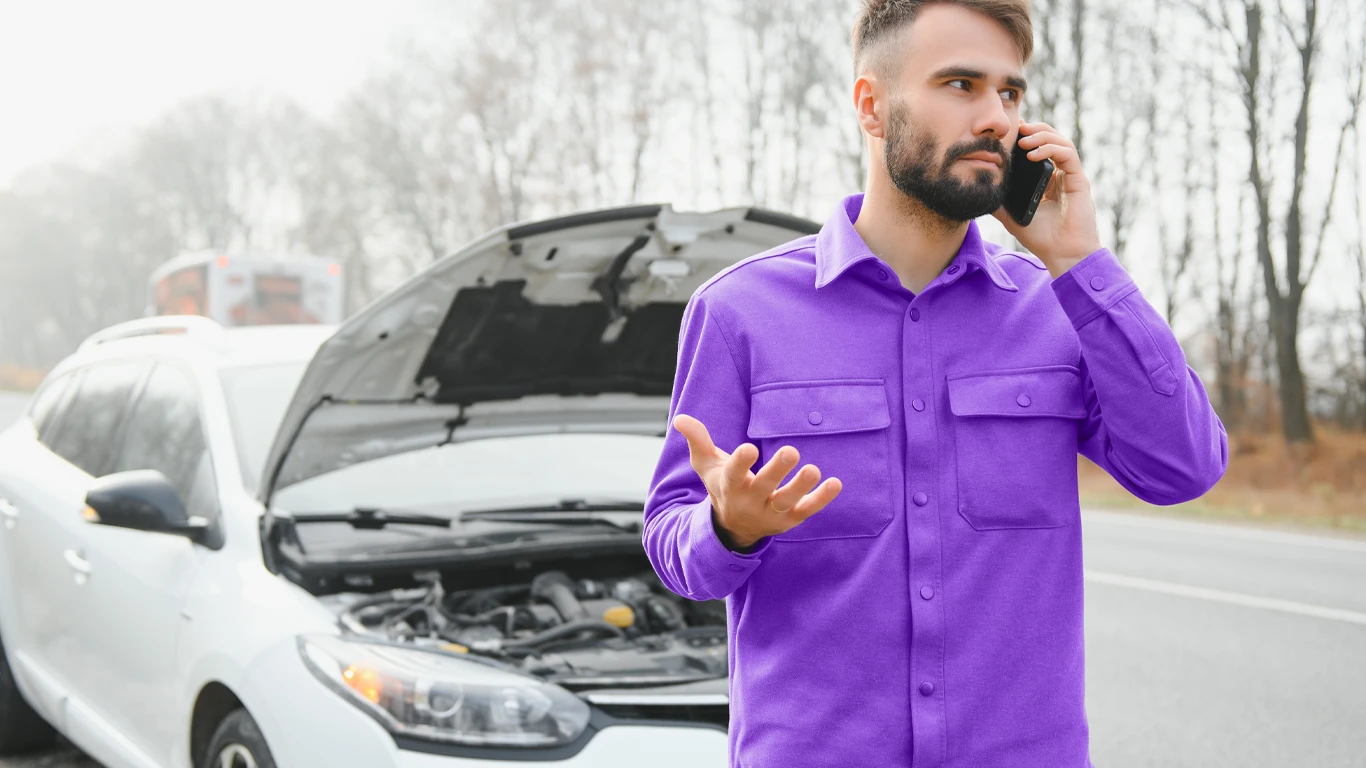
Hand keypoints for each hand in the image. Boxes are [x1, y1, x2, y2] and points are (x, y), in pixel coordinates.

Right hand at [672, 413, 841, 548]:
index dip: (741, 462)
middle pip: (763, 487)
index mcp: (729, 485)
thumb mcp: (706, 465)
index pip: (733, 473)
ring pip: (786, 502)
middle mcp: (749, 500)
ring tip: (813, 469)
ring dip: (800, 487)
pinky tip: (835, 483)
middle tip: (791, 451)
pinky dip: (821, 499)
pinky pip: (806, 510)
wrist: (733, 527)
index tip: (749, 448)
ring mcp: (770, 512)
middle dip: (777, 471)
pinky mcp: (789, 519)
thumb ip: (697, 440)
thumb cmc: (721, 486)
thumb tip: (681, 418)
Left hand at [991, 120, 1103, 276]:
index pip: (1036, 149)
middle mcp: (1059, 174)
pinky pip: (1068, 154)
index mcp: (1045, 179)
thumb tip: (979, 190)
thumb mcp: (1011, 216)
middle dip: (1033, 129)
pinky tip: (1034, 154)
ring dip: (1042, 136)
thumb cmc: (1040, 237)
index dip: (1024, 136)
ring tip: (1024, 139)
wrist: (1062, 254)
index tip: (1007, 133)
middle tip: (1016, 127)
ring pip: (1060, 142)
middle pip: (1050, 139)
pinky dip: (1051, 149)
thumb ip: (998, 202)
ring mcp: (1070, 176)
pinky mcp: (1079, 180)